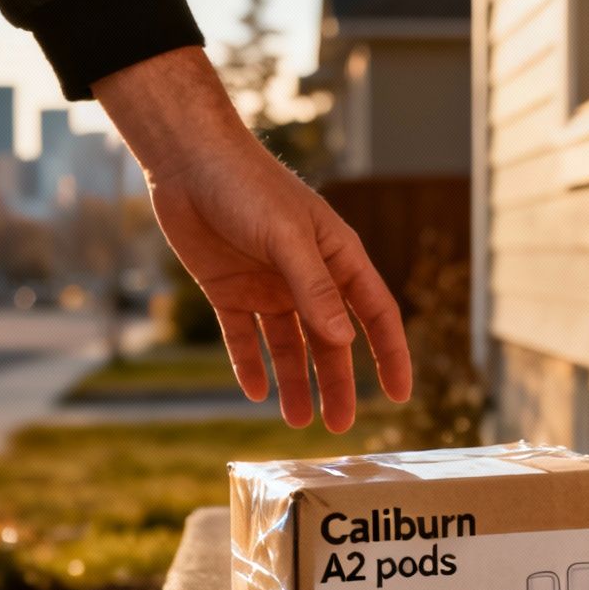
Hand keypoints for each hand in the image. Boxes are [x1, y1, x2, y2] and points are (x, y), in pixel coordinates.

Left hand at [93, 47, 411, 430]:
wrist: (189, 162)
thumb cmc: (249, 187)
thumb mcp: (287, 239)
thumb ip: (315, 290)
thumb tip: (344, 341)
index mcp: (337, 257)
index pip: (375, 313)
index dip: (389, 354)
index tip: (400, 395)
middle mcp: (307, 276)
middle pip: (331, 340)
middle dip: (337, 383)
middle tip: (340, 427)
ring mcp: (268, 285)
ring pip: (289, 345)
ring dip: (295, 381)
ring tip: (297, 421)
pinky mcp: (230, 290)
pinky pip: (244, 337)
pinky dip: (251, 364)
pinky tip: (256, 393)